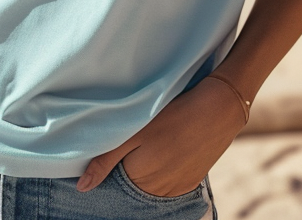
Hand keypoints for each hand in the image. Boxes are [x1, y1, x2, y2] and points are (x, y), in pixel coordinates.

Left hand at [76, 75, 245, 195]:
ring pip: (150, 183)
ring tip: (153, 141)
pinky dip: (164, 169)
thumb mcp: (134, 132)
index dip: (111, 163)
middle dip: (128, 166)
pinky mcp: (191, 182)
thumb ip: (105, 160)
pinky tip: (167, 148)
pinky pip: (168, 183)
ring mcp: (176, 189)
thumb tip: (82, 188)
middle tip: (136, 139)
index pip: (114, 180)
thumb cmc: (173, 115)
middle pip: (132, 183)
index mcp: (138, 180)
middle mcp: (157, 192)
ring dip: (147, 168)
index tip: (117, 144)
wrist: (219, 109)